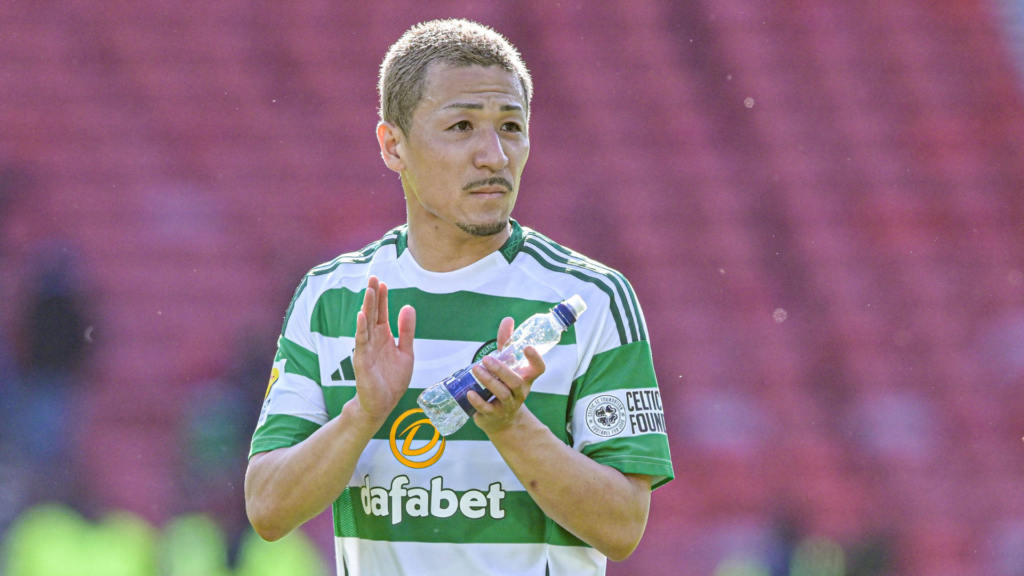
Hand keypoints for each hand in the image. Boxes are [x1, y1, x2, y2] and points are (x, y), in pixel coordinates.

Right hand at [352, 276, 415, 420]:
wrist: (383, 404)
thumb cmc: (392, 380)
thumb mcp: (406, 352)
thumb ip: (407, 331)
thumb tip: (408, 307)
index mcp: (383, 337)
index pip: (381, 313)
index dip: (382, 298)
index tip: (381, 282)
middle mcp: (373, 340)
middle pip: (372, 314)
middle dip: (373, 296)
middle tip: (373, 277)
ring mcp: (366, 349)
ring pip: (366, 324)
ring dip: (367, 307)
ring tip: (368, 290)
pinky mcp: (362, 362)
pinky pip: (361, 343)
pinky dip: (361, 329)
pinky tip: (361, 316)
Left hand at [468, 317, 545, 433]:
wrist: (501, 421)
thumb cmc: (504, 385)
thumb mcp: (506, 364)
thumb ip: (506, 343)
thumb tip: (508, 319)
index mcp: (525, 378)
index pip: (538, 369)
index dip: (535, 358)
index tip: (527, 347)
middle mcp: (519, 392)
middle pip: (516, 381)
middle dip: (501, 370)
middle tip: (486, 359)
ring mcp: (507, 405)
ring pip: (502, 393)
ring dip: (488, 381)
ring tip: (476, 369)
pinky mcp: (493, 415)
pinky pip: (487, 408)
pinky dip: (478, 401)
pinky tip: (470, 392)